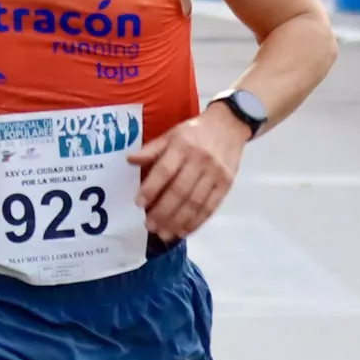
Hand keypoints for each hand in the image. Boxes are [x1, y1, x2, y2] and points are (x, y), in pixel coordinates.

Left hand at [132, 106, 248, 240]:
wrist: (229, 125)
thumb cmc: (195, 132)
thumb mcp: (172, 134)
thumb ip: (152, 149)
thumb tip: (130, 160)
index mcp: (183, 145)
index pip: (165, 170)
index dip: (152, 188)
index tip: (139, 203)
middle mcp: (200, 160)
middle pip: (180, 191)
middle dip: (163, 211)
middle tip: (149, 226)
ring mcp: (215, 174)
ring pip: (195, 203)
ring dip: (178, 221)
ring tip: (164, 234)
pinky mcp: (226, 184)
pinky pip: (210, 207)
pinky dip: (196, 222)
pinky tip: (183, 231)